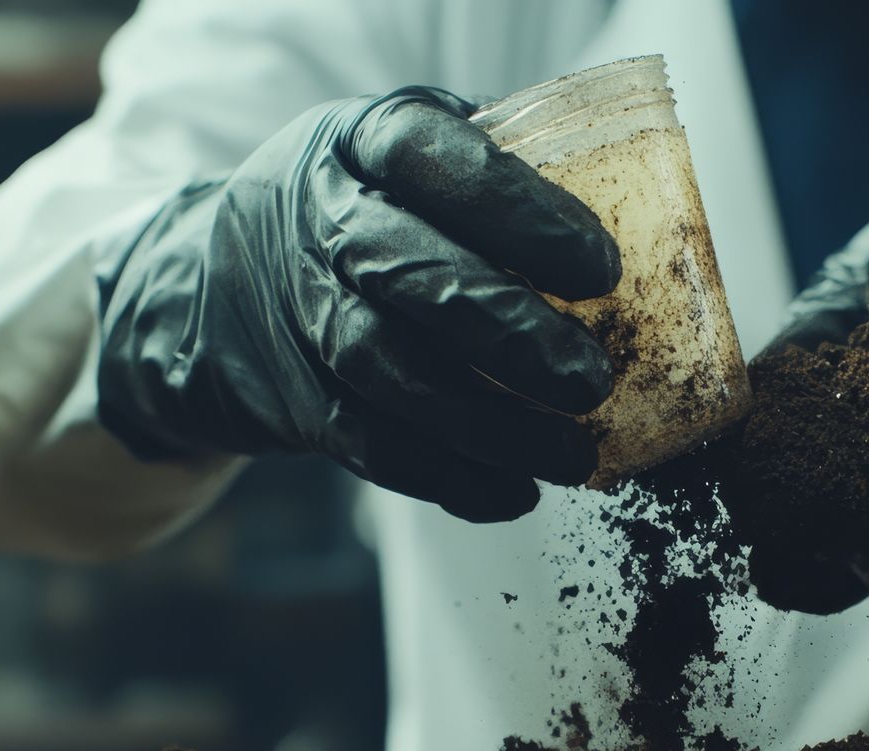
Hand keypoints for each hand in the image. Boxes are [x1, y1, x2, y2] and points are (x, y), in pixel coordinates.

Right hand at [95, 88, 621, 521]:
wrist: (220, 279)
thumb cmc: (373, 210)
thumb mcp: (420, 161)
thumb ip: (509, 177)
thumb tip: (649, 231)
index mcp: (368, 140)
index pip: (438, 161)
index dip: (521, 214)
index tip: (601, 269)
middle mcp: (323, 219)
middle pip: (412, 275)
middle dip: (512, 334)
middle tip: (593, 381)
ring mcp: (301, 310)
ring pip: (391, 374)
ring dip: (490, 425)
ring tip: (573, 454)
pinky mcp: (296, 396)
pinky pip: (370, 445)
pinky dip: (448, 478)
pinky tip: (515, 493)